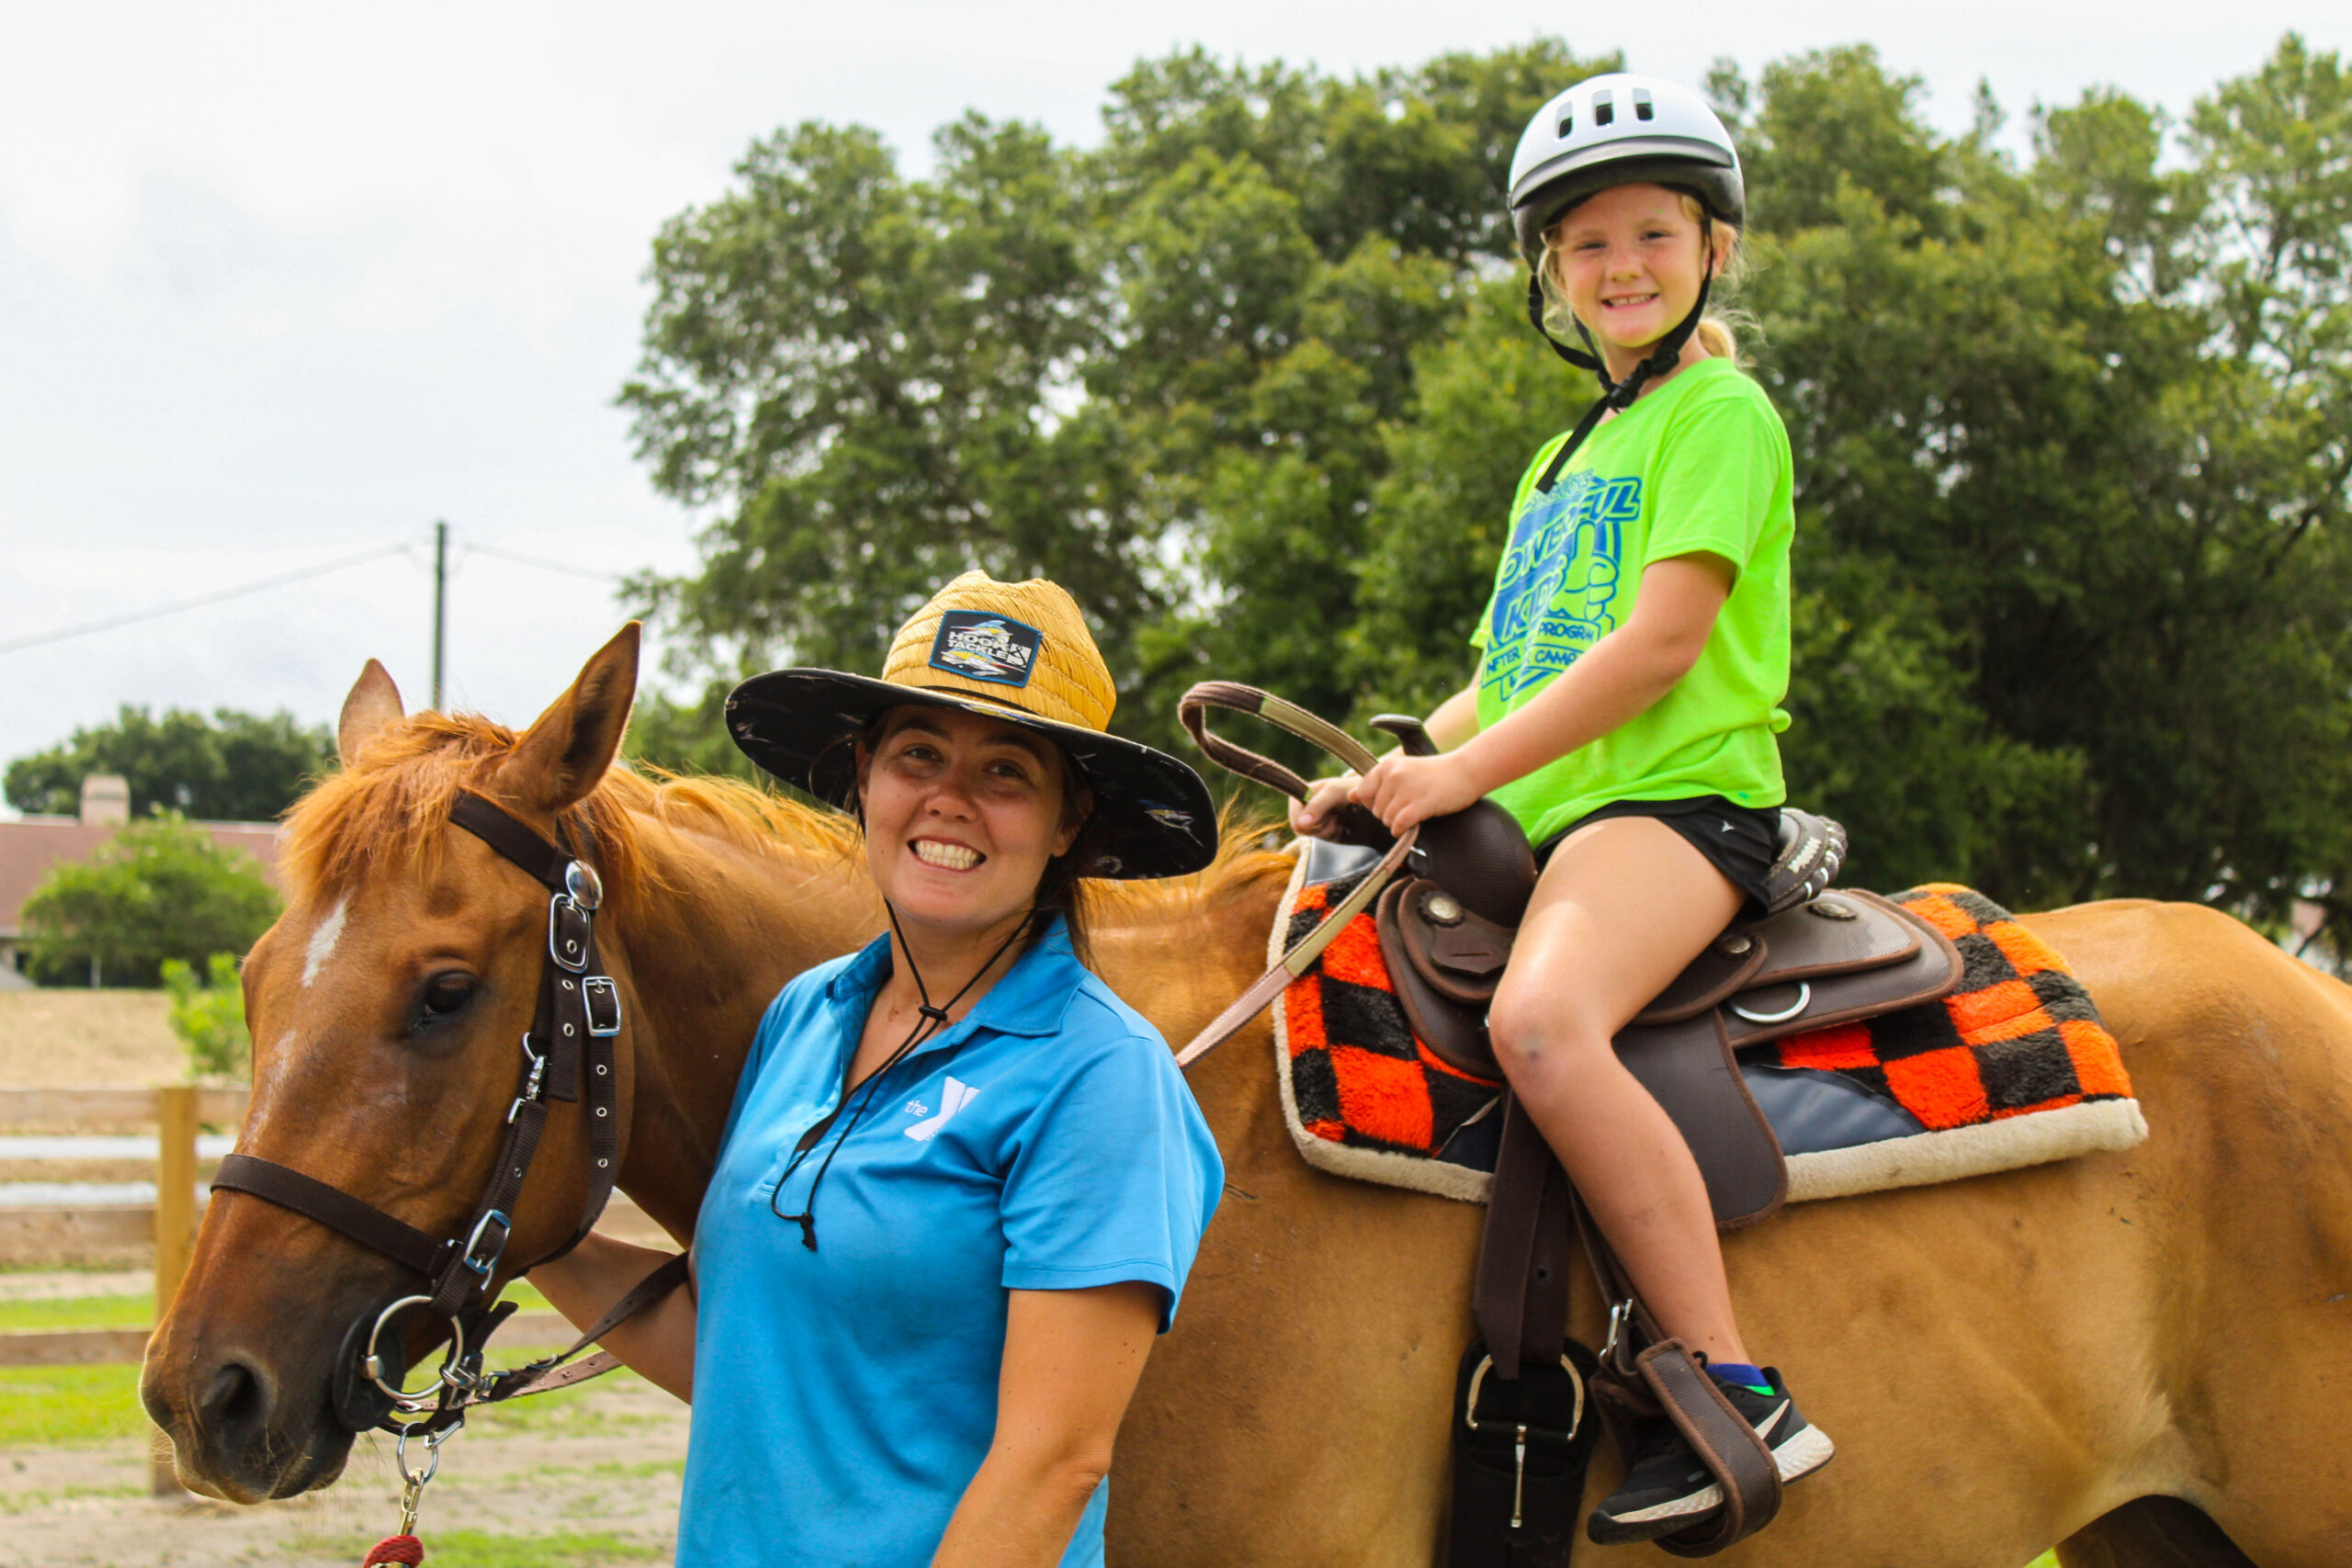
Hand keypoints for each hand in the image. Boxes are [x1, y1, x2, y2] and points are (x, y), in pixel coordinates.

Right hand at [1289, 773, 1359, 838]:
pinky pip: (1324, 843)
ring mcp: (1313, 822)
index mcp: (1300, 796)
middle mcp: (1303, 810)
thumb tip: (1301, 823)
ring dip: (1331, 831)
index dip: (1312, 822)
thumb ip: (1317, 804)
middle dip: (1324, 826)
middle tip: (1336, 815)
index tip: (1327, 812)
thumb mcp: (1334, 791)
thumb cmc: (1349, 788)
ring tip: (1340, 819)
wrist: (1364, 796)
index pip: (1296, 822)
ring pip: (1314, 839)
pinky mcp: (1322, 831)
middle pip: (1305, 833)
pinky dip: (1335, 836)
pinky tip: (1342, 825)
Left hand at [1349, 750, 1484, 833]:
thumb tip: (1351, 797)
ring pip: (1386, 819)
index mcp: (1386, 766)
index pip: (1363, 793)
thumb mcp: (1402, 770)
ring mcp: (1406, 789)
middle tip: (1407, 807)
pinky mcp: (1420, 804)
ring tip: (1412, 813)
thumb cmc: (1433, 773)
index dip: (1375, 803)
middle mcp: (1393, 775)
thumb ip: (1376, 783)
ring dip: (1397, 823)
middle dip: (1388, 814)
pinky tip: (1412, 824)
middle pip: (1375, 810)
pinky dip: (1403, 830)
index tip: (1393, 801)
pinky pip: (1398, 825)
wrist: (1465, 771)